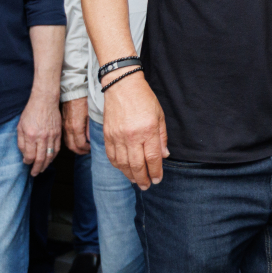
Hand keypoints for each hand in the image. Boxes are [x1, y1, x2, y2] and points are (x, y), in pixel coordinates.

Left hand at [17, 88, 61, 175]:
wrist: (45, 101)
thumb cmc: (30, 112)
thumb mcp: (20, 126)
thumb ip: (21, 142)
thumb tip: (24, 154)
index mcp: (30, 136)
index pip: (30, 155)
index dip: (27, 162)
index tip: (26, 163)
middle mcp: (42, 137)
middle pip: (40, 158)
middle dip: (37, 168)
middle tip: (34, 173)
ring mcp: (52, 135)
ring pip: (50, 155)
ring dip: (46, 164)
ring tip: (42, 169)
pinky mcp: (58, 133)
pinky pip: (57, 148)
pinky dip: (53, 156)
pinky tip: (50, 159)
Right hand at [62, 97, 89, 154]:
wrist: (73, 91)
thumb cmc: (84, 101)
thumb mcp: (91, 114)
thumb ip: (90, 128)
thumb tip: (90, 140)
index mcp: (76, 127)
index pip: (80, 145)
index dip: (86, 149)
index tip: (91, 149)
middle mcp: (68, 128)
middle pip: (72, 146)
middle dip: (80, 151)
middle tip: (87, 151)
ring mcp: (64, 126)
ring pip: (67, 143)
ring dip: (74, 147)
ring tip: (83, 147)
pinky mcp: (62, 123)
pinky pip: (64, 137)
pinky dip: (70, 142)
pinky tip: (76, 140)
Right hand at [102, 73, 167, 188]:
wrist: (122, 86)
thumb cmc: (144, 99)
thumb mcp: (160, 115)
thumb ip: (162, 137)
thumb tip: (164, 155)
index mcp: (148, 131)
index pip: (152, 158)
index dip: (155, 172)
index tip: (157, 179)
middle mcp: (132, 136)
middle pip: (137, 165)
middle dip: (142, 178)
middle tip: (146, 186)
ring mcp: (117, 137)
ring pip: (122, 164)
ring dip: (129, 175)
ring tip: (135, 180)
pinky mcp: (107, 136)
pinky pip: (111, 156)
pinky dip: (117, 166)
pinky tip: (123, 169)